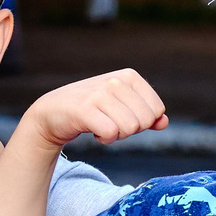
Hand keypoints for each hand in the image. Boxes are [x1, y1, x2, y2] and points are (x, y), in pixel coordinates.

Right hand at [24, 71, 168, 150]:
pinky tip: (92, 130)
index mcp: (129, 76)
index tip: (122, 117)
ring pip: (129, 129)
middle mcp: (115, 81)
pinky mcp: (85, 109)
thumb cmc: (91, 109)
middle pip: (144, 121)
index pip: (157, 110)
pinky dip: (104, 139)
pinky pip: (111, 133)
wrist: (53, 112)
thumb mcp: (121, 106)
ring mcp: (100, 94)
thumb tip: (163, 122)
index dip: (142, 122)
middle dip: (129, 130)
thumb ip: (146, 113)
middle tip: (111, 123)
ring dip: (116, 135)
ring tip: (101, 125)